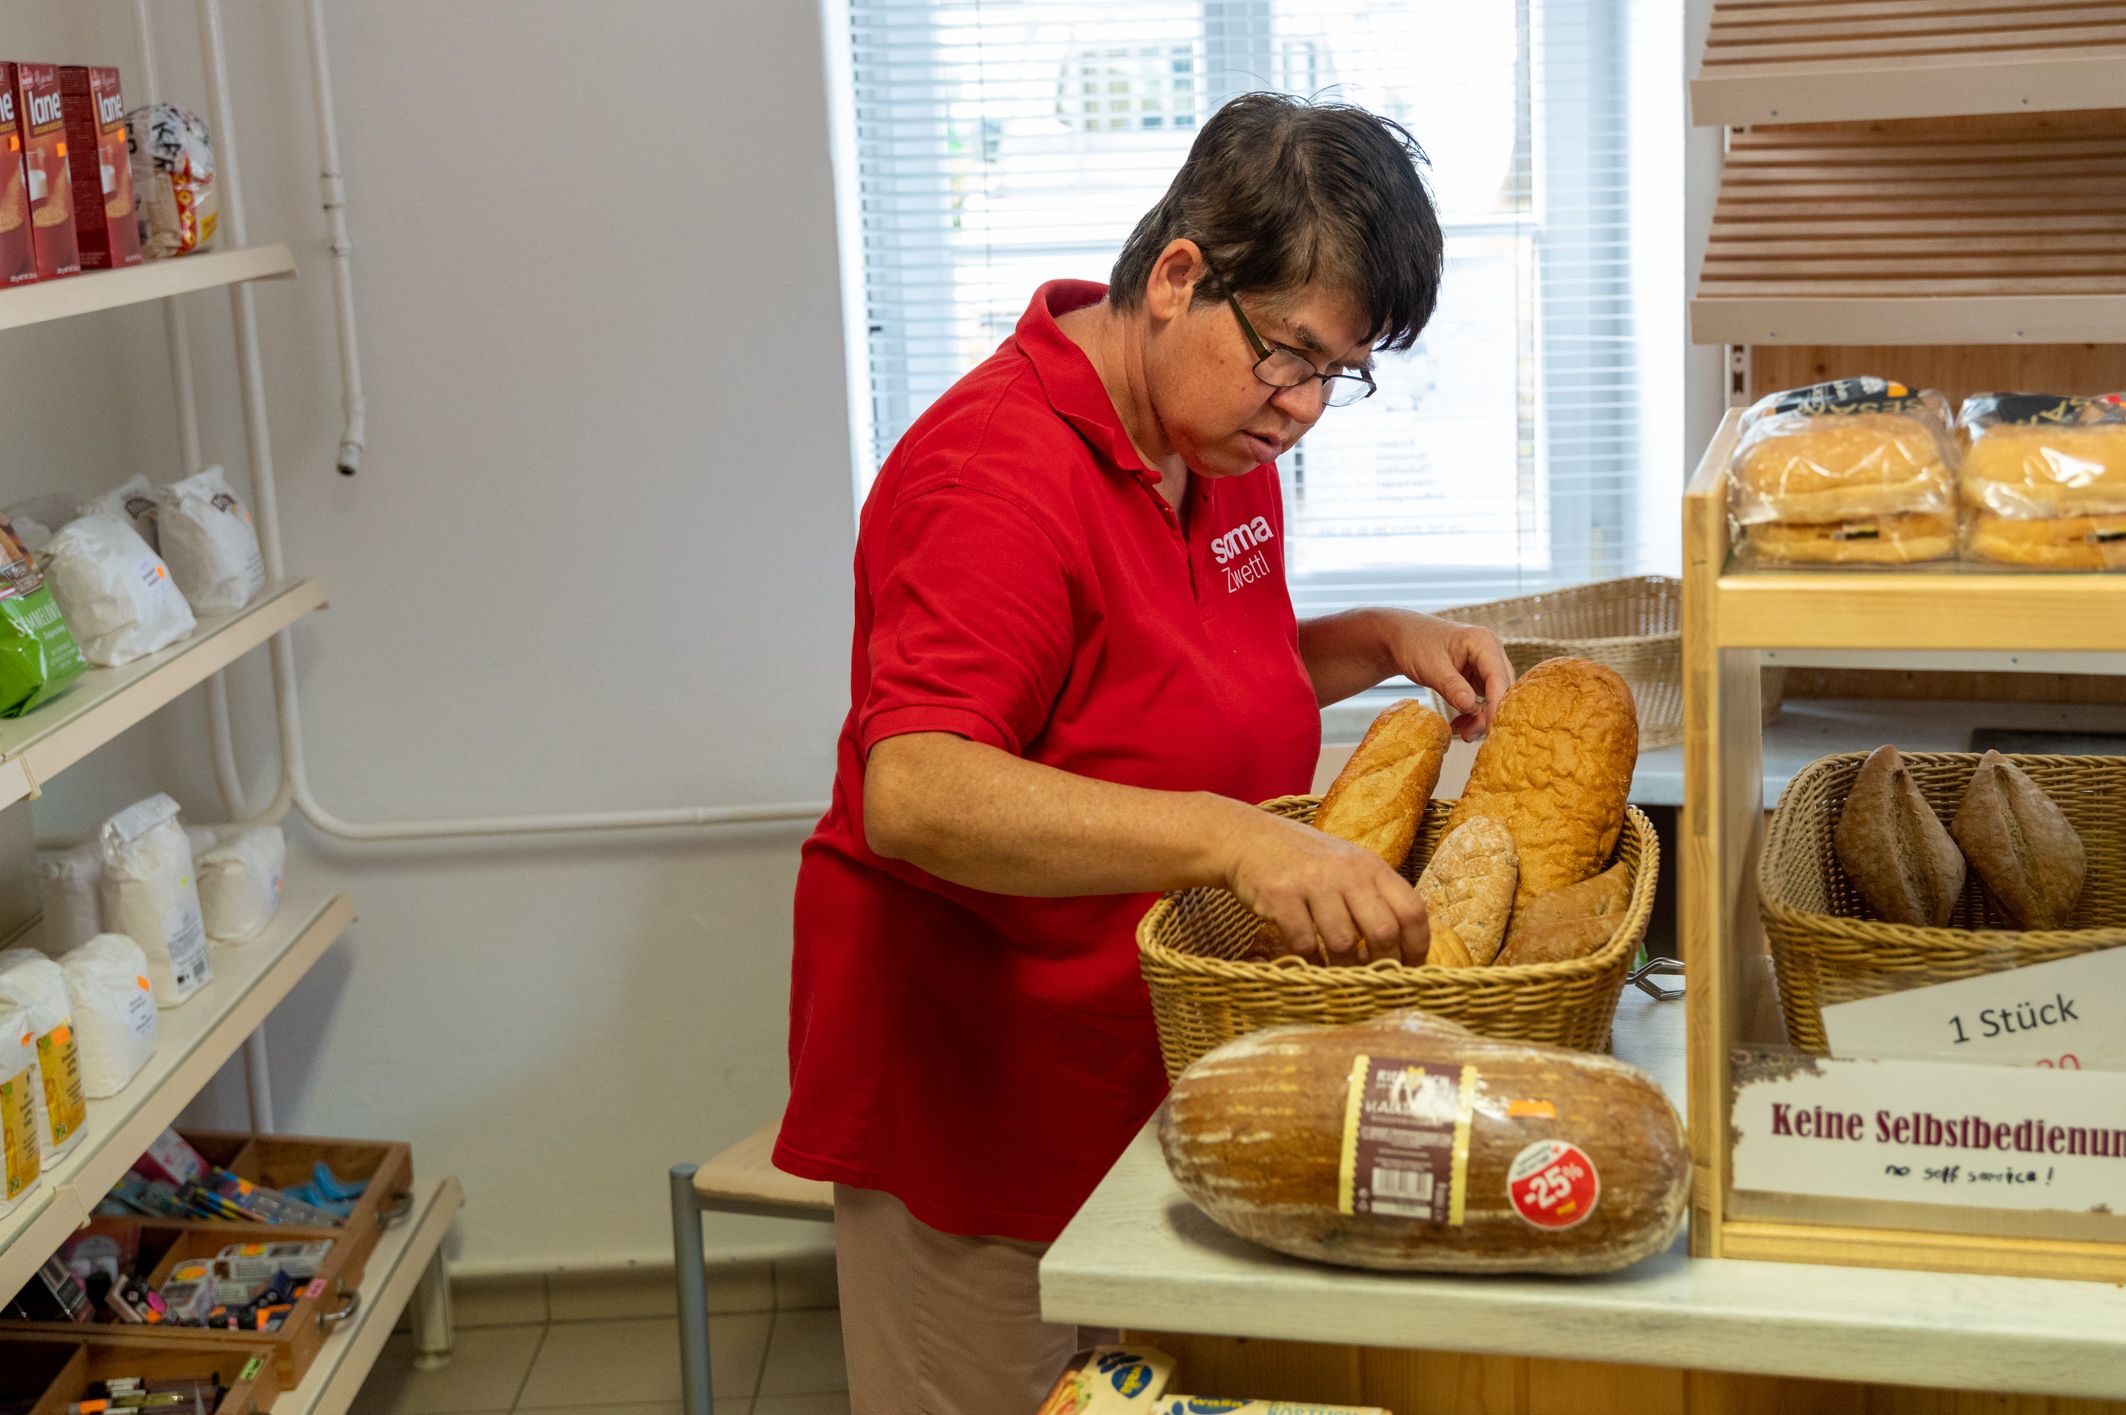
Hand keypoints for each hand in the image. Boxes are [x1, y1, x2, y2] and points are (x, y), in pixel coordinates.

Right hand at [1223, 810, 1428, 966]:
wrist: (1247, 838)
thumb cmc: (1303, 859)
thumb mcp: (1346, 865)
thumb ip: (1372, 895)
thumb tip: (1402, 944)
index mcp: (1370, 866)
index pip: (1412, 909)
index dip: (1417, 946)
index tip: (1412, 969)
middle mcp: (1347, 872)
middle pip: (1383, 931)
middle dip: (1383, 964)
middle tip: (1376, 979)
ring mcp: (1313, 883)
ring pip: (1344, 943)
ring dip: (1344, 969)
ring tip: (1341, 976)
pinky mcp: (1281, 897)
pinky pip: (1305, 943)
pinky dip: (1311, 962)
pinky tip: (1311, 964)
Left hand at [1381, 612, 1513, 741]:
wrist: (1404, 638)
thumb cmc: (1415, 644)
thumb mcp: (1430, 667)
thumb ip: (1451, 686)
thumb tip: (1470, 707)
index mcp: (1483, 642)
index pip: (1498, 677)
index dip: (1496, 704)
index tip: (1489, 727)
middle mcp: (1491, 652)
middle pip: (1501, 689)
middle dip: (1488, 715)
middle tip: (1469, 736)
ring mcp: (1486, 665)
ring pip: (1494, 697)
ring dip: (1480, 717)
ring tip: (1462, 733)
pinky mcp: (1478, 677)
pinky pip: (1483, 699)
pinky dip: (1473, 713)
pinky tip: (1459, 724)